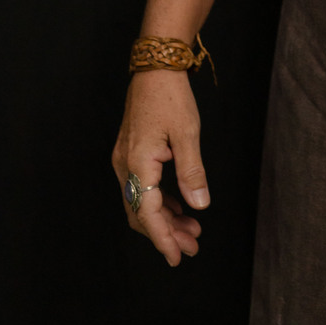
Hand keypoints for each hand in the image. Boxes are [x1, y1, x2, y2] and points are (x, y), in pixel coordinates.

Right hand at [111, 70, 209, 265]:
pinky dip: (160, 202)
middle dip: (166, 233)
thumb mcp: (187, 133)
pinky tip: (179, 208)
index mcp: (137, 163)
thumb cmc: (171, 96)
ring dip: (165, 219)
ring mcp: (125, 160)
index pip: (148, 213)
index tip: (176, 257)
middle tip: (192, 247)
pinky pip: (143, 188)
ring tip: (192, 231)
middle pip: (142, 213)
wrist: (155, 67)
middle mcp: (125, 166)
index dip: (163, 238)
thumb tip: (199, 205)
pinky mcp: (131, 154)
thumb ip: (192, 171)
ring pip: (142, 202)